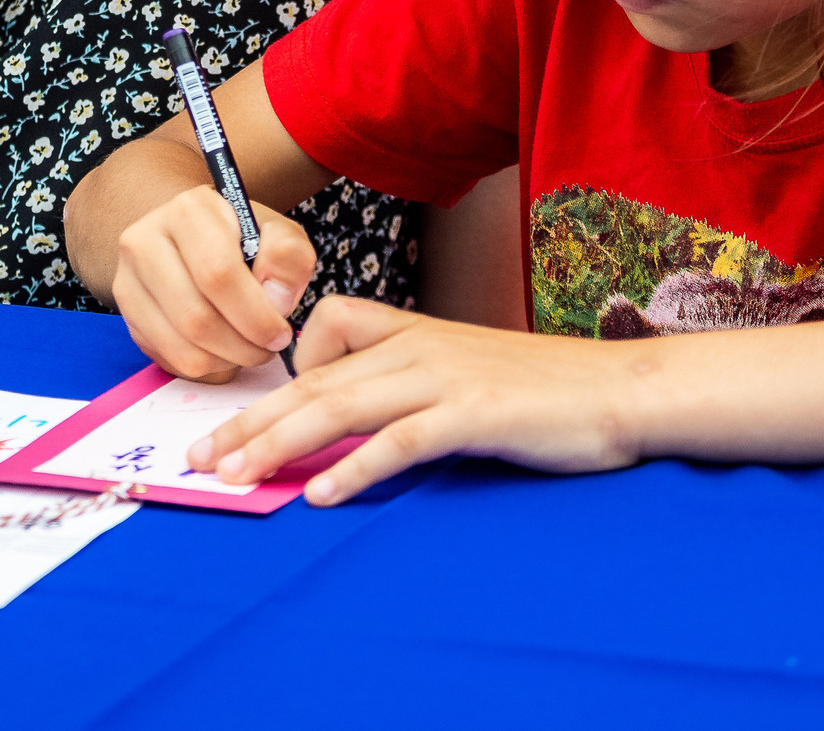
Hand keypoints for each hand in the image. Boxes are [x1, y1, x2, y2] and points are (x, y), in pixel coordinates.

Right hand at [111, 186, 313, 379]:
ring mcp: (128, 280)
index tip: (280, 332)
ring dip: (226, 361)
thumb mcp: (278, 234)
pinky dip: (205, 366)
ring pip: (181, 346)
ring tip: (248, 349)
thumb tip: (275, 301)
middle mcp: (145, 241)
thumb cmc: (243, 238)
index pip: (218, 273)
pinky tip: (223, 349)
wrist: (193, 239)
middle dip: (243, 346)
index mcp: (188, 211)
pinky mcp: (126, 314)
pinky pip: (169, 359)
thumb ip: (288, 258)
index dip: (255, 314)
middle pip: (196, 318)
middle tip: (268, 348)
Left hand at [188, 299, 642, 504]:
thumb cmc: (548, 392)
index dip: (286, 371)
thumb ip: (414, 383)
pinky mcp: (473, 413)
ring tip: (235, 476)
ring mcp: (445, 376)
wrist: (623, 390)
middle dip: (251, 419)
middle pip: (314, 379)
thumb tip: (358, 421)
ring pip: (340, 405)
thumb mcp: (469, 373)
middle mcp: (420, 345)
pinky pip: (399, 440)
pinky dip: (354, 467)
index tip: (253, 416)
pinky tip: (321, 493)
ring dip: (279, 442)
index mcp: (417, 331)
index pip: (327, 330)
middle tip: (200, 456)